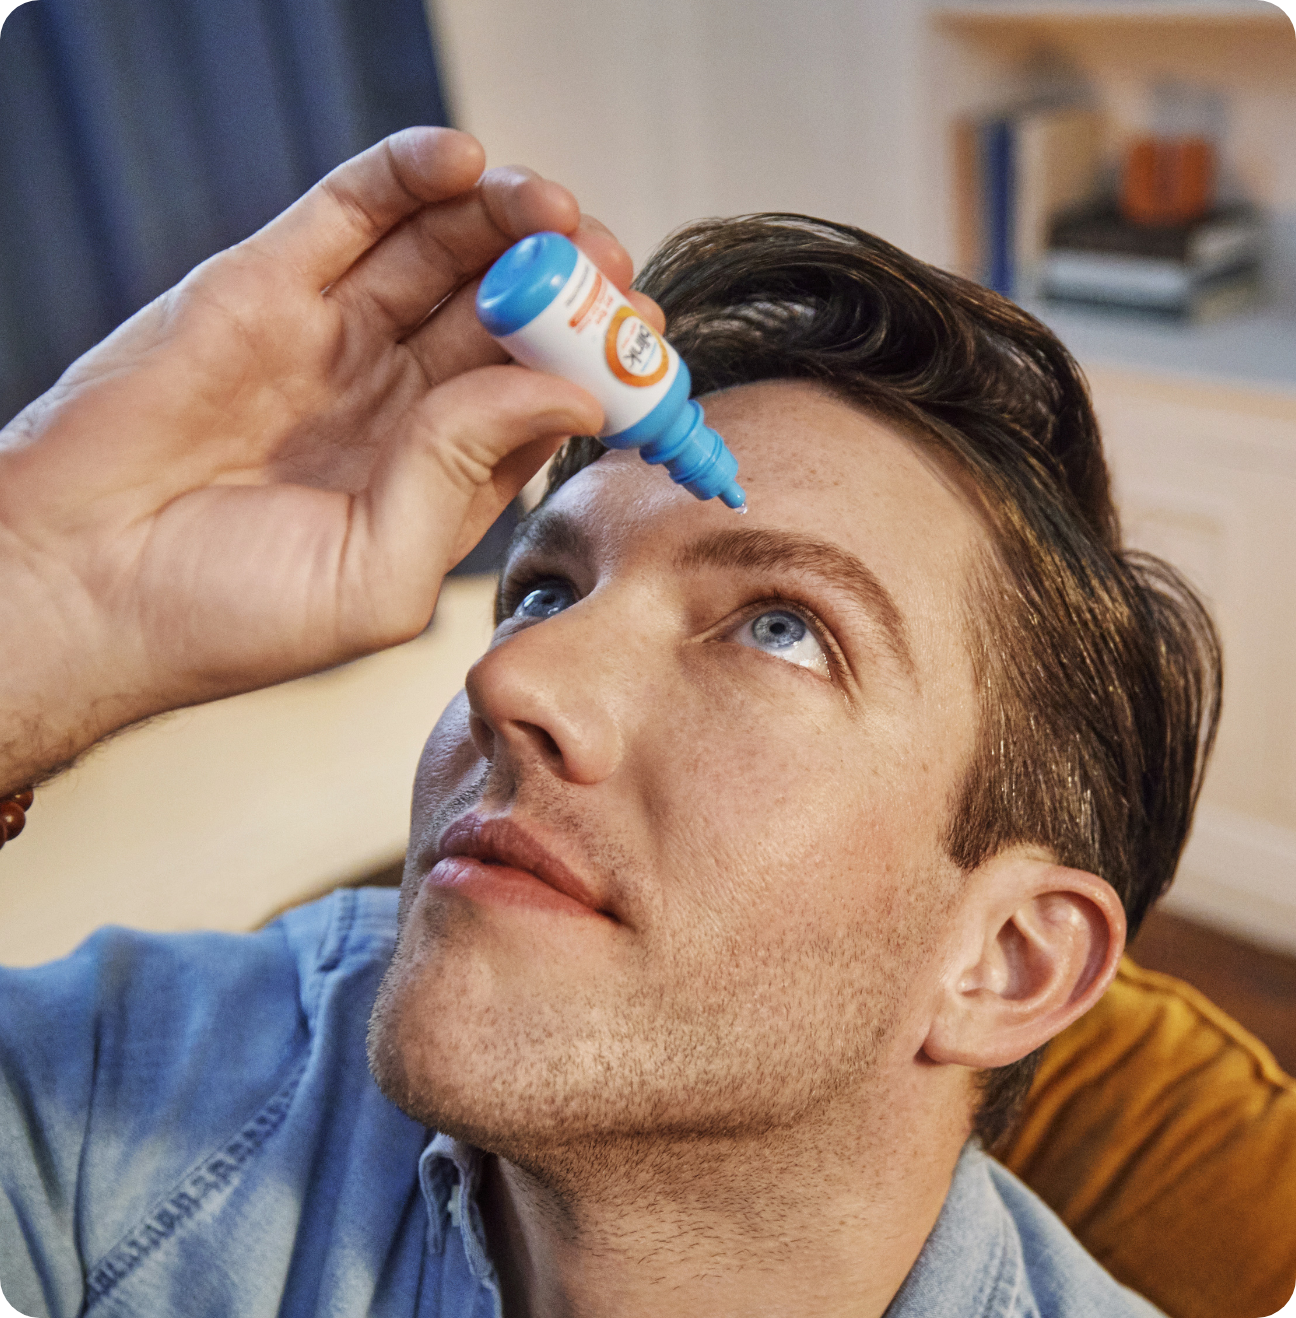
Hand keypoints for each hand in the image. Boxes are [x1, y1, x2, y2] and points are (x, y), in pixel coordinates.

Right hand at [0, 127, 661, 791]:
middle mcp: (395, 401)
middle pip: (506, 318)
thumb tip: (571, 395)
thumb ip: (466, 478)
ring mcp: (335, 336)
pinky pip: (354, 211)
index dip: (597, 364)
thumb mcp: (377, 578)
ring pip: (443, 253)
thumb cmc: (225, 616)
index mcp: (436, 477)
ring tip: (551, 209)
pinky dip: (411, 176)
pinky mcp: (266, 283)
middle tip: (605, 261)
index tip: (644, 339)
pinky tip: (464, 165)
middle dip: (564, 283)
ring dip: (506, 219)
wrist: (75, 588)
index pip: (542, 401)